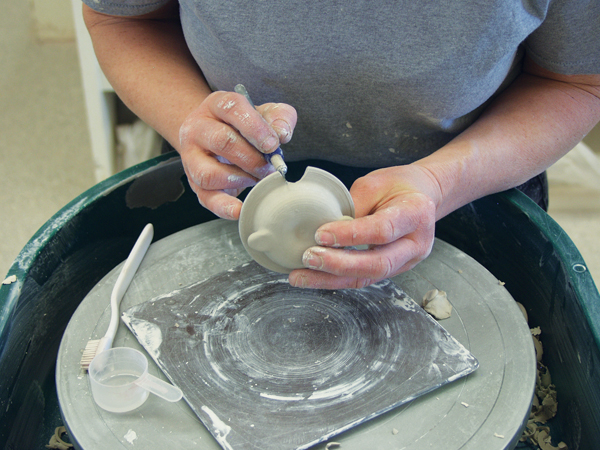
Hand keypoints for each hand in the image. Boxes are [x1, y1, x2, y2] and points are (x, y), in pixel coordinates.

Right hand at [179, 91, 296, 218]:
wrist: (213, 135)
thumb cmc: (241, 125)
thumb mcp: (264, 113)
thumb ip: (279, 118)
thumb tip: (282, 133)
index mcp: (216, 105)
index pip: (232, 109)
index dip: (255, 127)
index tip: (272, 144)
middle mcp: (197, 128)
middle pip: (221, 141)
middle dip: (252, 158)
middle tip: (269, 166)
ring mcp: (192, 157)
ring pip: (208, 173)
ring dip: (239, 179)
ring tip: (255, 178)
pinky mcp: (194, 182)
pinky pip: (206, 197)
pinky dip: (224, 207)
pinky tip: (239, 209)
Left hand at [288, 165, 441, 288]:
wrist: (420, 196)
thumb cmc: (398, 186)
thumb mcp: (375, 184)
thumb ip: (354, 205)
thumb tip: (323, 226)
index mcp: (415, 214)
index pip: (382, 230)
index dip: (350, 235)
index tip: (321, 234)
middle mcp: (416, 244)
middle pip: (378, 264)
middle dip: (339, 265)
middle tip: (309, 258)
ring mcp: (406, 262)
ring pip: (368, 278)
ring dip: (331, 280)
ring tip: (301, 275)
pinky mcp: (392, 270)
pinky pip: (363, 279)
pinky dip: (335, 281)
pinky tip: (313, 278)